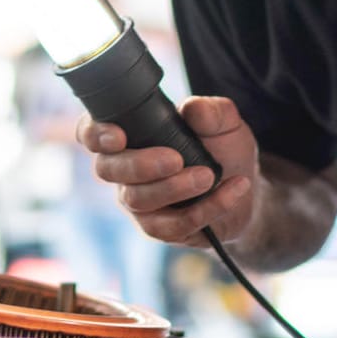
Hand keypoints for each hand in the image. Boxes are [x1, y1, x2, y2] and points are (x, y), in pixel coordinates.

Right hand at [76, 95, 258, 248]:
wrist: (246, 186)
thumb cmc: (223, 147)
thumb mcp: (225, 122)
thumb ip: (212, 111)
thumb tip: (192, 109)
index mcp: (130, 134)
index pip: (91, 132)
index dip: (96, 134)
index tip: (119, 136)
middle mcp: (124, 169)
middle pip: (108, 169)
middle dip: (139, 165)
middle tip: (176, 159)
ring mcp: (139, 201)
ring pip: (137, 199)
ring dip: (174, 188)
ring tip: (209, 176)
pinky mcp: (160, 228)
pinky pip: (171, 225)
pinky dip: (205, 208)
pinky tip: (232, 190)